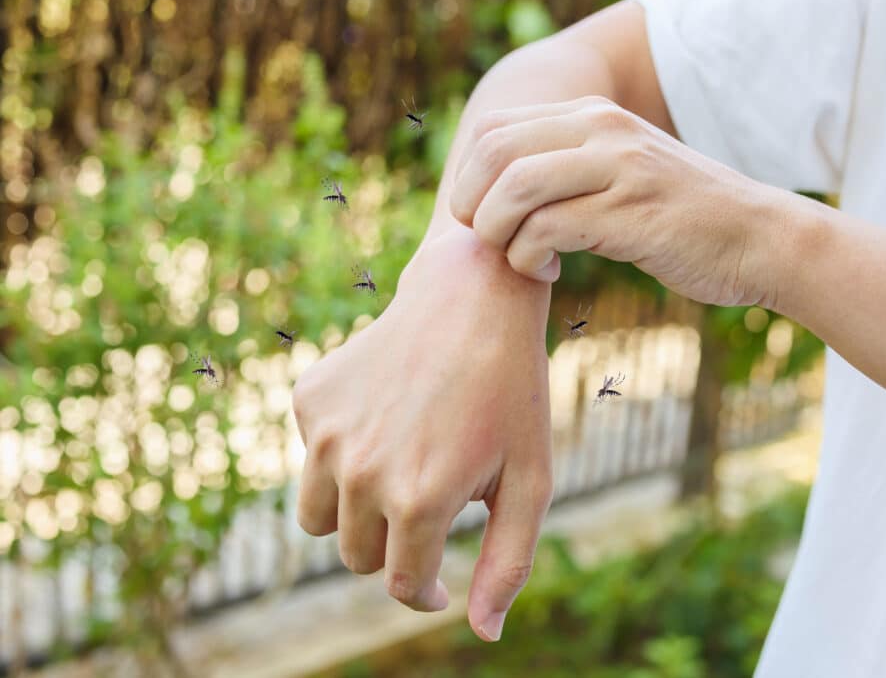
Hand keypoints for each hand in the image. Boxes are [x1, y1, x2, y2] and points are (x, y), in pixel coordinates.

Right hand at [292, 227, 553, 641]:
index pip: (401, 582)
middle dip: (394, 548)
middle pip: (358, 555)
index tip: (438, 584)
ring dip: (352, 515)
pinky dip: (340, 456)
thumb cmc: (510, 393)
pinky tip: (383, 419)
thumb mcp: (529, 480)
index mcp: (418, 499)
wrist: (471, 300)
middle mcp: (361, 471)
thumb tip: (484, 633)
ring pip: (316, 519)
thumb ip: (507, 563)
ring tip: (395, 478)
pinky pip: (312, 458)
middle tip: (428, 510)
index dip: (424, 591)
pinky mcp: (309, 400)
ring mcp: (326, 434)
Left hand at [449, 96, 784, 306]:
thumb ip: (568, 170)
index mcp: (592, 116)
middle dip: (472, 205)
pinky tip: (552, 272)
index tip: (483, 217)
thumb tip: (496, 195)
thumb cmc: (680, 219)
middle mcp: (601, 129)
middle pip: (492, 152)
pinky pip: (546, 229)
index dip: (468, 177)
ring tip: (522, 259)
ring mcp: (617, 167)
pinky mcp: (629, 212)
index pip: (494, 129)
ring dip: (498, 234)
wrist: (758, 239)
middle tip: (489, 241)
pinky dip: (529, 259)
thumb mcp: (620, 174)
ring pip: (514, 188)